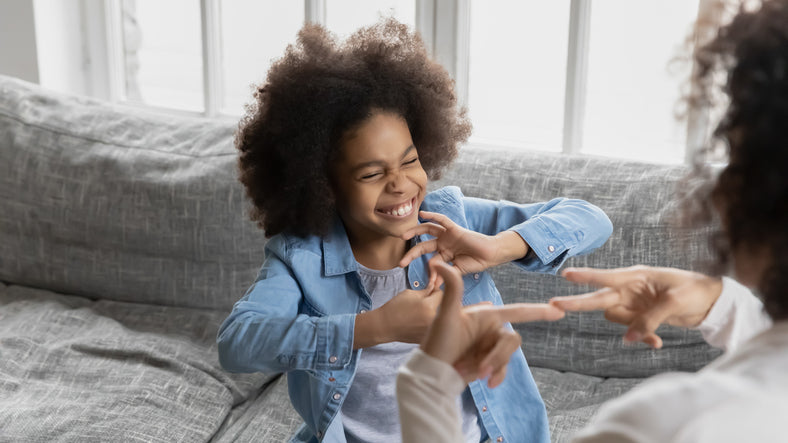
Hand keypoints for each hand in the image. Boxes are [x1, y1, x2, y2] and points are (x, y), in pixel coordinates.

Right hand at [375, 285, 444, 343]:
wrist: (384, 326)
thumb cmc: (395, 308)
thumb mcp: (410, 293)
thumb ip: (426, 290)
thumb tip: (436, 287)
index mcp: (429, 306)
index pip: (441, 293)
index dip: (434, 290)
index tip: (429, 291)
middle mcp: (433, 320)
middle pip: (442, 306)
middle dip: (435, 302)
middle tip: (423, 303)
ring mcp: (431, 331)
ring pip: (439, 317)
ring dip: (433, 313)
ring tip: (419, 313)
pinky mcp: (428, 337)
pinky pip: (434, 327)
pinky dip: (428, 323)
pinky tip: (417, 322)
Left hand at [399, 211, 529, 284]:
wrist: (492, 255)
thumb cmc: (477, 262)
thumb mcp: (458, 271)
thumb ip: (445, 275)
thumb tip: (434, 285)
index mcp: (443, 255)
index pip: (429, 262)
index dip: (428, 273)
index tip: (427, 285)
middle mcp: (443, 244)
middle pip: (423, 246)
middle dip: (411, 254)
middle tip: (401, 263)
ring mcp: (448, 235)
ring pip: (427, 230)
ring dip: (415, 232)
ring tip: (403, 236)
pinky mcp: (455, 229)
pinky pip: (442, 220)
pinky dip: (432, 216)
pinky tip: (422, 214)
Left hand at [421, 261, 564, 386]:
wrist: (432, 371)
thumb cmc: (437, 341)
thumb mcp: (445, 315)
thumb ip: (451, 289)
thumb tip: (440, 264)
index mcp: (487, 314)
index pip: (517, 311)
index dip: (538, 311)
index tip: (559, 310)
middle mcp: (492, 329)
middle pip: (512, 340)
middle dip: (497, 356)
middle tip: (480, 370)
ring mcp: (491, 346)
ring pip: (507, 356)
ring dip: (492, 366)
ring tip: (471, 373)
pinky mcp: (490, 362)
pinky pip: (503, 368)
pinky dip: (496, 375)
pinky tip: (487, 382)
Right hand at [550, 266, 722, 348]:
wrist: (712, 302)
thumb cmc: (695, 291)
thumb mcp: (673, 303)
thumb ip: (648, 320)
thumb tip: (628, 339)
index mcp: (636, 276)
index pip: (605, 277)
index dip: (585, 277)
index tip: (565, 275)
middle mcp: (630, 289)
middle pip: (599, 298)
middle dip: (577, 303)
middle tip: (553, 305)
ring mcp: (634, 303)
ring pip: (616, 319)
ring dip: (630, 330)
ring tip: (654, 337)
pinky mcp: (641, 316)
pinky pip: (632, 330)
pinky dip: (643, 338)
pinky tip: (657, 343)